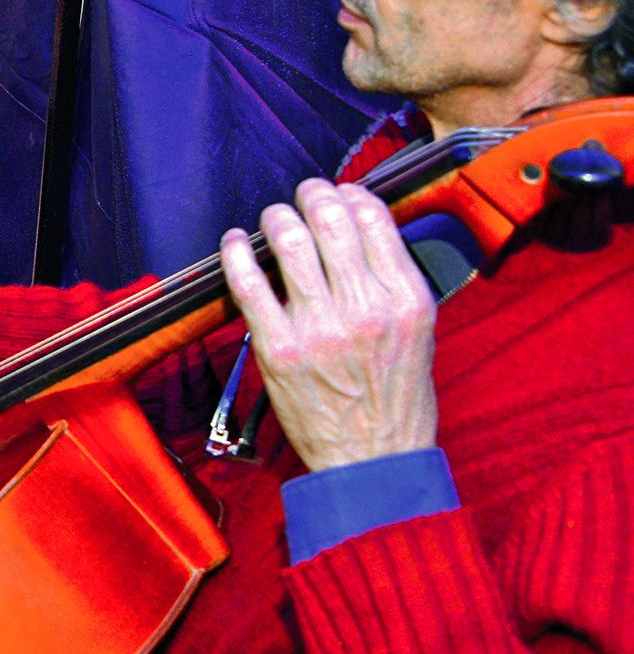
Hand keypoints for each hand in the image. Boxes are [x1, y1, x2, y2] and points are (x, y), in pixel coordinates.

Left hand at [219, 178, 437, 473]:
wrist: (373, 459)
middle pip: (330, 219)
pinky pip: (248, 283)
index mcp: (406, 299)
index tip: (340, 193)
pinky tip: (234, 243)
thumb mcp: (418, 332)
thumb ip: (393, 282)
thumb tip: (360, 232)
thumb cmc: (397, 397)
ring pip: (289, 240)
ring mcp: (318, 326)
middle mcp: (365, 307)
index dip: (351, 194)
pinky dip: (236, 253)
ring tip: (274, 217)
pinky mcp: (278, 347)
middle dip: (311, 194)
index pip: (374, 219)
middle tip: (303, 194)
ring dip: (276, 217)